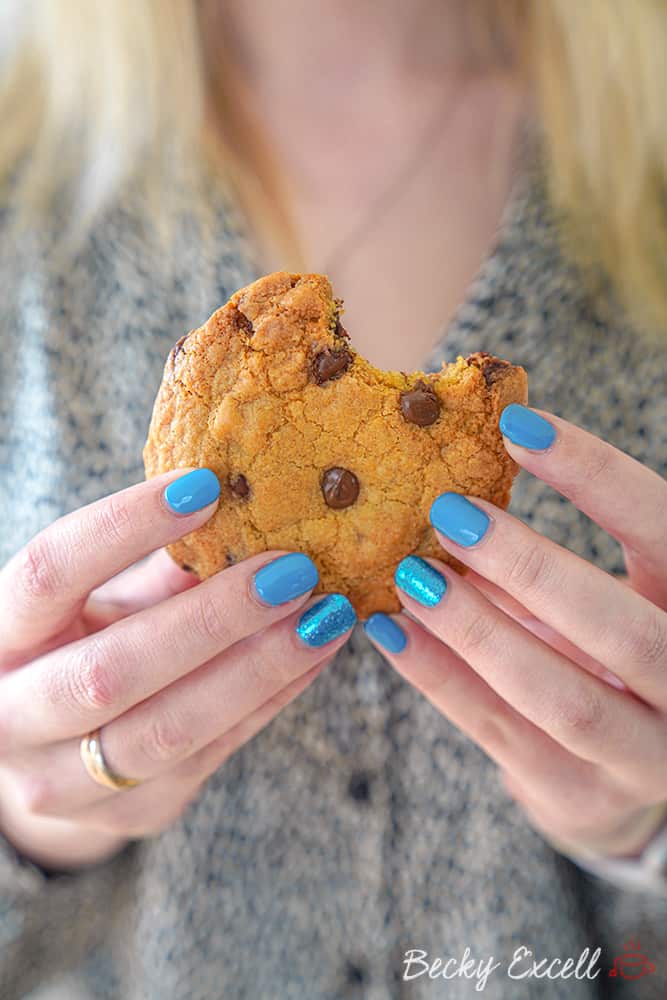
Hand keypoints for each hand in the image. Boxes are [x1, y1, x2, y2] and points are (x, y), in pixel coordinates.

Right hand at [0, 469, 354, 872]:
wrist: (57, 756)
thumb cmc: (86, 646)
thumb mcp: (104, 600)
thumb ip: (163, 566)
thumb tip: (252, 512)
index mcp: (2, 636)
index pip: (51, 572)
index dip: (124, 527)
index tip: (206, 486)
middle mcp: (12, 717)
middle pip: (112, 671)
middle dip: (213, 618)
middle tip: (294, 570)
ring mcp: (65, 783)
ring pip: (168, 729)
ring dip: (259, 669)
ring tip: (325, 616)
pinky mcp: (132, 813)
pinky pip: (212, 755)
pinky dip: (271, 700)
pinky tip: (316, 656)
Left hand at [364, 405, 666, 859]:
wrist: (632, 764)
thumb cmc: (610, 647)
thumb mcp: (604, 593)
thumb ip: (545, 558)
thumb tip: (453, 486)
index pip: (662, 533)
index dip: (596, 477)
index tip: (516, 426)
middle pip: (621, 631)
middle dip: (530, 568)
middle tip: (449, 515)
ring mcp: (645, 758)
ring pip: (560, 698)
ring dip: (476, 632)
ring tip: (410, 577)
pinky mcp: (582, 797)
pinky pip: (503, 734)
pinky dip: (441, 679)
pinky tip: (391, 632)